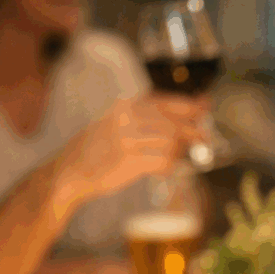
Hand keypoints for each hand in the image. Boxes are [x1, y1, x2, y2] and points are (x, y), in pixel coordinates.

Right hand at [55, 95, 208, 205]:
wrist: (68, 172)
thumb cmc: (94, 150)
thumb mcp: (113, 123)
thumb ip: (139, 117)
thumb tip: (175, 118)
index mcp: (124, 107)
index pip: (163, 100)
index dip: (188, 103)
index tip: (204, 104)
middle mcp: (126, 119)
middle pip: (172, 121)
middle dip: (193, 129)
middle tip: (206, 136)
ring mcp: (127, 140)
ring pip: (170, 142)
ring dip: (182, 150)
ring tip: (187, 155)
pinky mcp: (129, 162)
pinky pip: (162, 162)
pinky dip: (171, 165)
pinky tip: (171, 168)